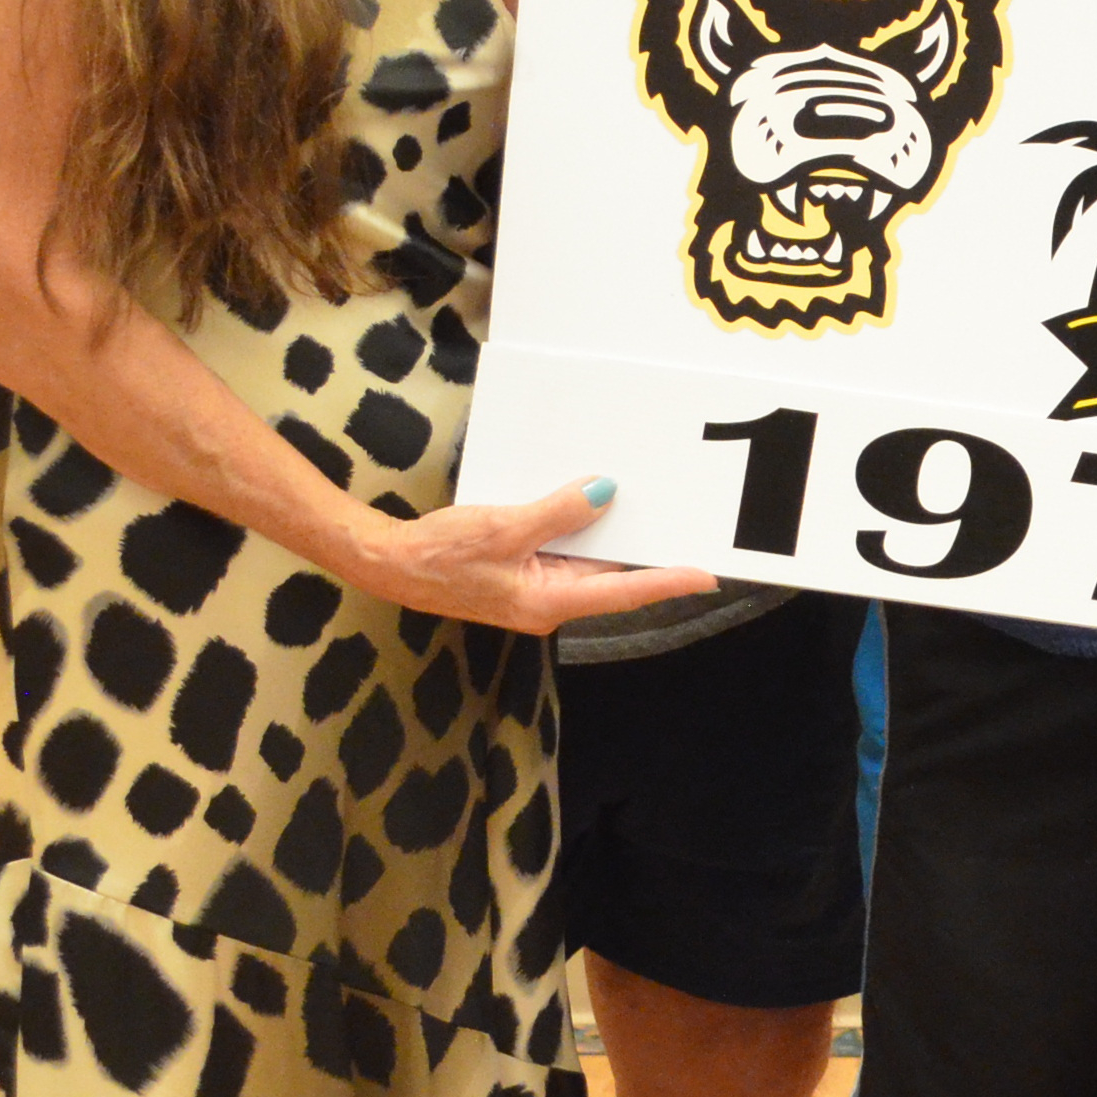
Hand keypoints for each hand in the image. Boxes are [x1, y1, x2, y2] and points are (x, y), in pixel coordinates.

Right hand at [348, 476, 719, 637]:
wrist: (388, 563)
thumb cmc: (439, 555)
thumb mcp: (502, 528)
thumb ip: (556, 514)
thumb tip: (604, 495)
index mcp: (549, 601)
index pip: (624, 592)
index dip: (668, 581)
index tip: (708, 575)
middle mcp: (549, 601)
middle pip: (611, 576)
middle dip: (647, 552)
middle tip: (689, 527)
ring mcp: (535, 589)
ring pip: (587, 561)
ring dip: (611, 536)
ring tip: (649, 508)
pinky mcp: (521, 573)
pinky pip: (562, 552)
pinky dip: (578, 531)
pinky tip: (591, 503)